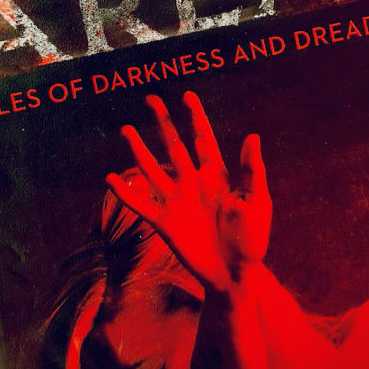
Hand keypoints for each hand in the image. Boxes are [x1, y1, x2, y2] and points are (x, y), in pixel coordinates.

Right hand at [107, 91, 271, 291]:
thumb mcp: (258, 202)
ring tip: (126, 129)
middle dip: (163, 122)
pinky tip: (110, 178)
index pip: (203, 138)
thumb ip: (252, 171)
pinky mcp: (165, 222)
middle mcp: (193, 182)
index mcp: (217, 174)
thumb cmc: (252, 239)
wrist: (235, 274)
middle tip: (151, 99)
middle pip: (174, 145)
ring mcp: (177, 200)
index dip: (195, 116)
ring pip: (153, 168)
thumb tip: (252, 137)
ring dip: (139, 150)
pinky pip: (140, 204)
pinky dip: (125, 192)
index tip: (186, 95)